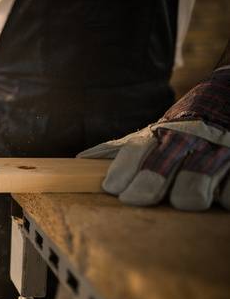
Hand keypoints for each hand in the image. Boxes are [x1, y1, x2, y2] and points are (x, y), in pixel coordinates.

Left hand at [78, 68, 229, 210]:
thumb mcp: (153, 132)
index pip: (136, 151)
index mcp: (160, 135)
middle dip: (149, 183)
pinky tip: (220, 199)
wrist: (229, 96)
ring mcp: (215, 150)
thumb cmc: (183, 126)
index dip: (123, 169)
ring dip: (189, 191)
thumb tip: (83, 159)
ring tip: (183, 201)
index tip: (112, 188)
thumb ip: (122, 149)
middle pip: (163, 165)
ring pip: (199, 176)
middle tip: (136, 198)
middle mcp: (186, 141)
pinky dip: (226, 195)